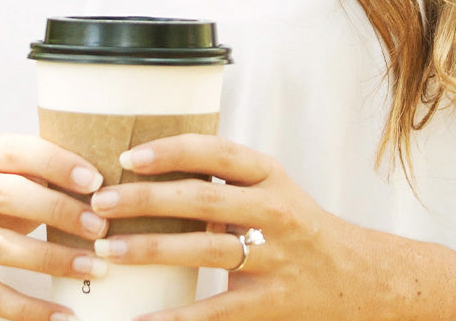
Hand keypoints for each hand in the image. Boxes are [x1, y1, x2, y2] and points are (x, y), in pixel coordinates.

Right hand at [0, 133, 111, 319]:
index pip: (19, 151)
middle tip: (100, 226)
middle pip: (10, 195)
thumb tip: (106, 182)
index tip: (95, 182)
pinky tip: (62, 314)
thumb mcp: (2, 173)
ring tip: (92, 267)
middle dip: (59, 211)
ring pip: (2, 246)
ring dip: (52, 259)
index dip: (58, 164)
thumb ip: (40, 171)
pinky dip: (29, 308)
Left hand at [87, 133, 368, 320]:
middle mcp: (275, 211)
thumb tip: (150, 168)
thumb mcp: (270, 187)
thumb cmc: (295, 224)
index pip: (216, 152)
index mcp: (269, 175)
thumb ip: (223, 177)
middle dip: (146, 199)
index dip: (171, 151)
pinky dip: (174, 318)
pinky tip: (140, 318)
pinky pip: (215, 311)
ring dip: (151, 249)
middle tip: (101, 202)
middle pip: (202, 199)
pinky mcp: (269, 303)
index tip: (128, 156)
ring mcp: (274, 258)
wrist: (354, 275)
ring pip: (205, 250)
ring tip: (107, 248)